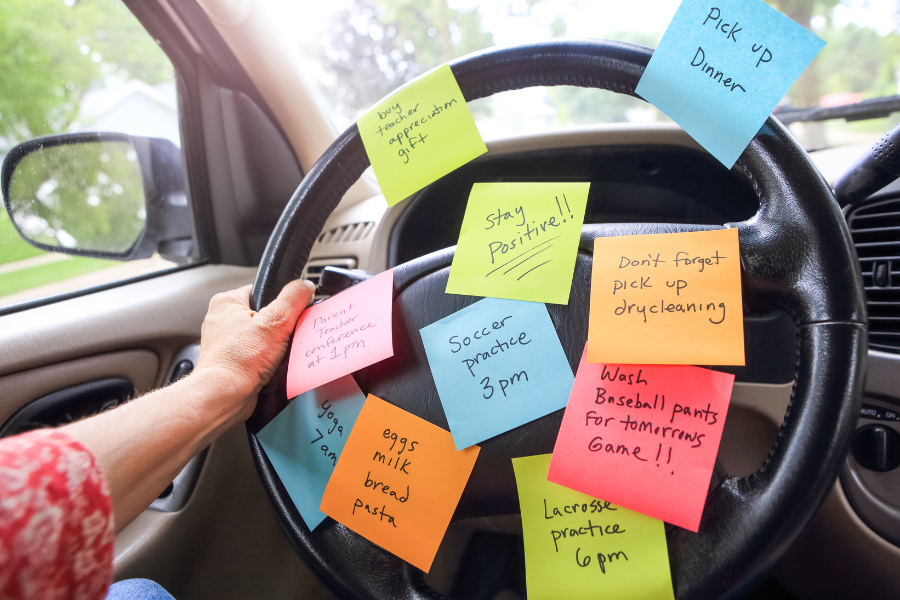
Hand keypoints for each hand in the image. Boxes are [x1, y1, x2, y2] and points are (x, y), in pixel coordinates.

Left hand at [195, 280, 314, 420]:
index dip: (280, 302)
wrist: (225, 396)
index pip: (262, 291)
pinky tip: (270, 367)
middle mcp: (221, 320)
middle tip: (283, 337)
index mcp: (226, 302)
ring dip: (274, 347)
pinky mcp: (231, 362)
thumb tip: (305, 286)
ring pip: (261, 338)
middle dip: (278, 328)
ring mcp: (225, 343)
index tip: (290, 313)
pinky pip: (256, 356)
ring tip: (276, 354)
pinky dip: (266, 361)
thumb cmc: (238, 361)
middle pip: (264, 316)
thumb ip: (293, 298)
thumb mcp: (275, 321)